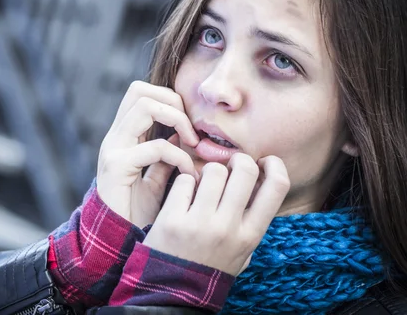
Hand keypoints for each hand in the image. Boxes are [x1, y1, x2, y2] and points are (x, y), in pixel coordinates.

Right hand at [96, 81, 199, 228]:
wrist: (116, 240)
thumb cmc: (135, 211)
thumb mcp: (155, 179)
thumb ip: (165, 157)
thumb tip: (181, 137)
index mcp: (123, 136)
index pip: (141, 93)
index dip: (169, 99)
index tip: (190, 126)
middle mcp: (115, 137)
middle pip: (140, 90)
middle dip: (173, 102)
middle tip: (192, 131)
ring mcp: (113, 149)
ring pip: (145, 106)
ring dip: (177, 120)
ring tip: (192, 144)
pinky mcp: (116, 167)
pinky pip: (155, 147)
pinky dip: (179, 156)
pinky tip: (189, 173)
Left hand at [143, 153, 289, 275]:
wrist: (172, 291)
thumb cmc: (209, 266)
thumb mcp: (241, 252)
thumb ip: (252, 222)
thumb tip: (262, 180)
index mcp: (250, 235)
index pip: (278, 187)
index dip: (274, 165)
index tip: (264, 161)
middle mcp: (228, 227)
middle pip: (245, 169)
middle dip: (237, 159)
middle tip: (229, 166)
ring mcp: (200, 223)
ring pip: (213, 170)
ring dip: (207, 171)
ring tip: (202, 183)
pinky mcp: (172, 220)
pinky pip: (184, 180)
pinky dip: (183, 182)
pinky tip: (182, 196)